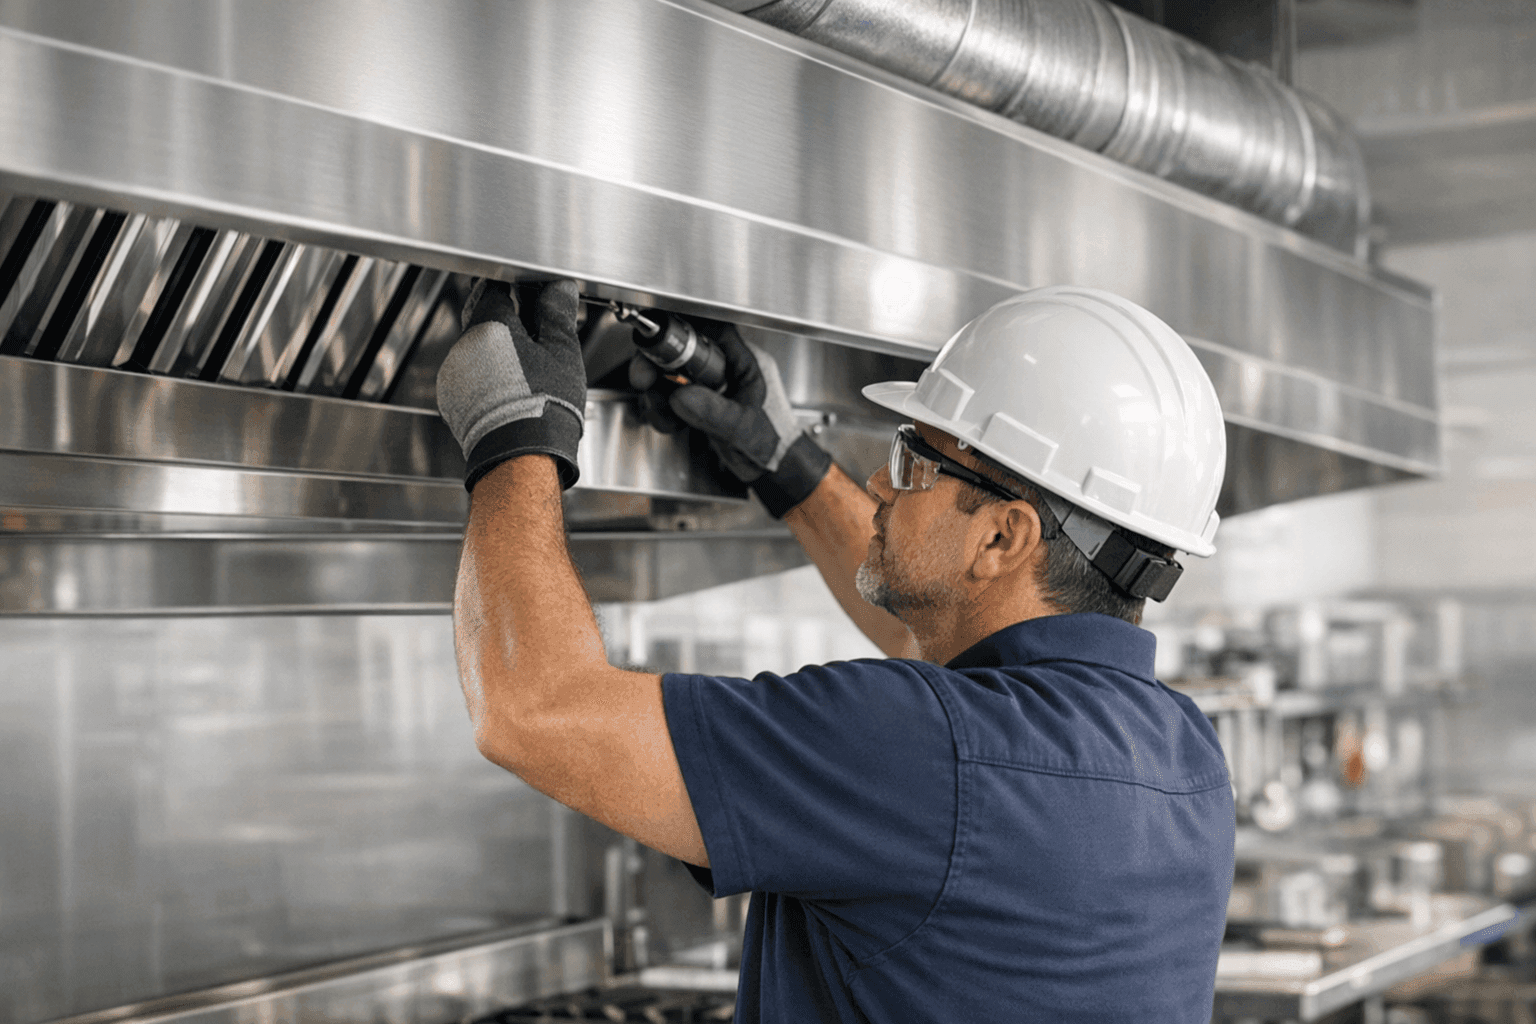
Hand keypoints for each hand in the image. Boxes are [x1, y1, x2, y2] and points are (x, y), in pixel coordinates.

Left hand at [436, 279, 584, 491]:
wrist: (520, 457)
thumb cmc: (544, 408)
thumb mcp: (562, 353)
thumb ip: (557, 314)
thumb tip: (559, 289)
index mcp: (491, 326)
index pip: (494, 288)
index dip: (514, 290)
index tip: (530, 297)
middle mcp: (464, 346)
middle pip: (483, 319)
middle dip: (507, 324)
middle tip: (535, 338)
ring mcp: (454, 374)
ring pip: (476, 350)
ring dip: (496, 352)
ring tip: (527, 372)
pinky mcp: (451, 399)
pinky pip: (468, 377)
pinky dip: (485, 378)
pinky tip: (510, 392)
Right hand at [629, 323, 830, 517]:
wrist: (775, 471)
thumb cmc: (774, 444)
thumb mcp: (743, 427)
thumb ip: (714, 411)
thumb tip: (680, 396)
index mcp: (745, 362)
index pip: (711, 331)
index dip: (681, 332)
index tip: (657, 344)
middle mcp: (725, 369)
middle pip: (682, 351)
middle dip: (657, 366)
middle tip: (643, 380)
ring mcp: (711, 386)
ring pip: (671, 376)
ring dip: (657, 395)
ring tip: (665, 418)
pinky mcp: (700, 403)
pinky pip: (671, 397)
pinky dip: (663, 411)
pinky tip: (672, 425)